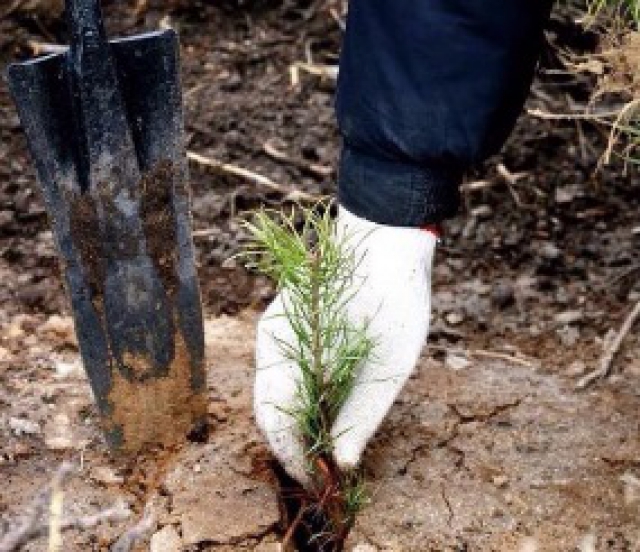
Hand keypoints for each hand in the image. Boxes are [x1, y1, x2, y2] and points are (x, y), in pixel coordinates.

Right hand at [254, 206, 436, 484]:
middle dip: (292, 447)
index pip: (275, 419)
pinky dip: (300, 402)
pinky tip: (323, 413)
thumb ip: (363, 413)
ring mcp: (277, 331)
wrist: (387, 239)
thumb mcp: (390, 359)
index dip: (293, 457)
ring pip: (274, 395)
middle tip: (323, 475)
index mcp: (289, 348)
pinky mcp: (290, 328)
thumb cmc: (394, 295)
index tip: (317, 483)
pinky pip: (284, 375)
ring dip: (295, 427)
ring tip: (324, 450)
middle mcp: (272, 341)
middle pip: (268, 411)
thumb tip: (342, 463)